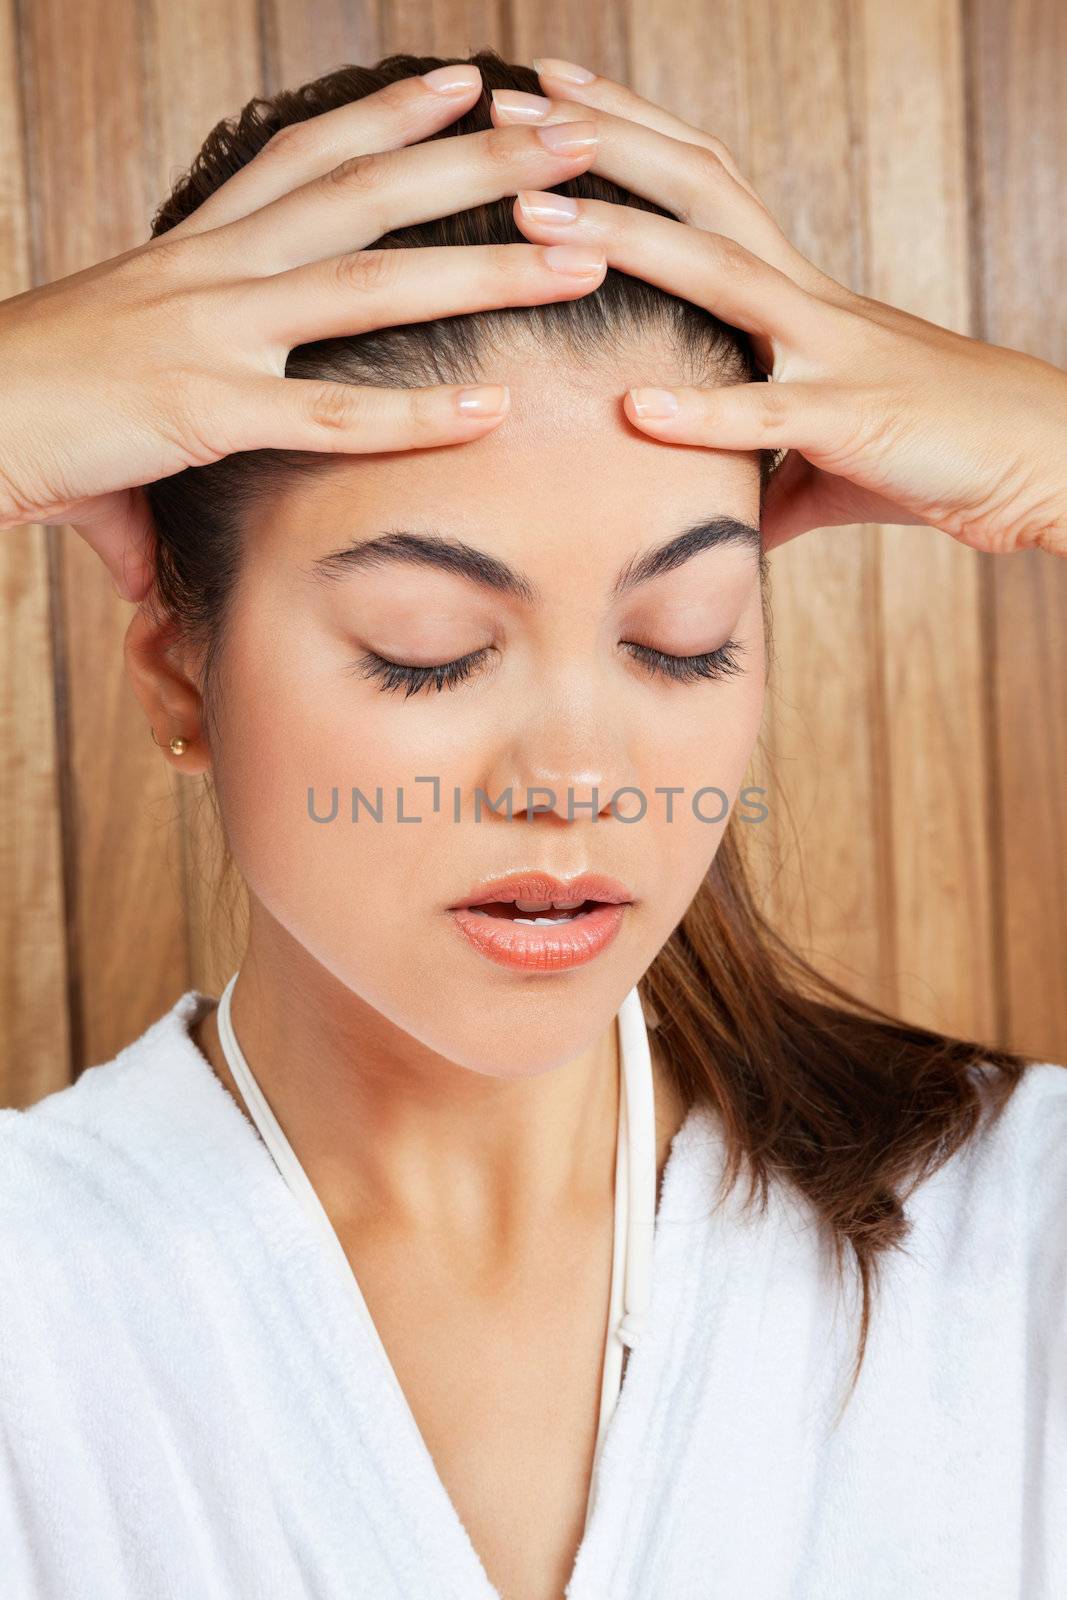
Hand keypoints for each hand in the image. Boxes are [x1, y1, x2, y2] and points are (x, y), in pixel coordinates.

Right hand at [0, 64, 609, 600]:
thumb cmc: (24, 415)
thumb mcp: (112, 409)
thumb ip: (158, 469)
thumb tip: (151, 561)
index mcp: (194, 250)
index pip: (304, 159)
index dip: (388, 118)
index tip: (465, 87)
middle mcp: (211, 268)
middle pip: (367, 192)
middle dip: (477, 161)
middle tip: (571, 132)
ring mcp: (209, 331)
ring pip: (369, 282)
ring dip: (483, 267)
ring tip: (580, 252)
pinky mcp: (199, 409)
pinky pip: (326, 413)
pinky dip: (411, 415)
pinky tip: (490, 410)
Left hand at [494, 63, 1066, 557]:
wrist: (1041, 459)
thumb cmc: (930, 448)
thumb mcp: (819, 455)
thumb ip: (752, 470)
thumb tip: (710, 511)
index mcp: (793, 294)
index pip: (703, 186)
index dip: (630, 133)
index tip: (551, 97)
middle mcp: (806, 299)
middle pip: (699, 190)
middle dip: (605, 144)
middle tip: (514, 107)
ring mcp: (830, 352)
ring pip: (721, 274)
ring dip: (626, 239)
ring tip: (538, 215)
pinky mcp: (853, 420)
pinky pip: (769, 415)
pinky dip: (702, 413)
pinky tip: (634, 407)